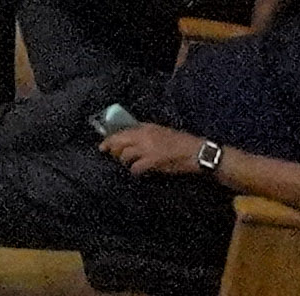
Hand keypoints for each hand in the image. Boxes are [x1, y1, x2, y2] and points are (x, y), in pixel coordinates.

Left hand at [97, 125, 213, 179]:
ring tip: (125, 165)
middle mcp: (144, 136)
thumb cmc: (180, 142)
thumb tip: (132, 140)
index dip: (110, 139)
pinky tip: (136, 173)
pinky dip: (134, 170)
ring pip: (125, 154)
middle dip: (111, 149)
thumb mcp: (161, 132)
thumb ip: (146, 134)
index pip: (122, 132)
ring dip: (123, 161)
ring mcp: (148, 148)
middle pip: (119, 141)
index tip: (103, 145)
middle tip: (108, 155)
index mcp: (146, 128)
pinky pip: (136, 167)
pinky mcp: (153, 161)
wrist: (195, 151)